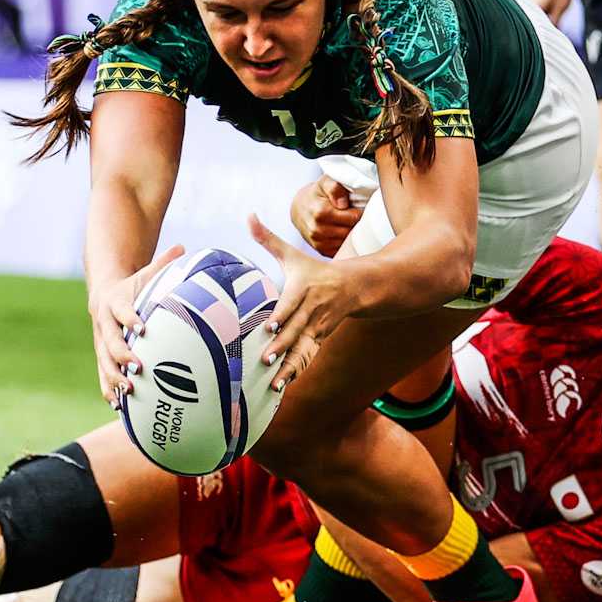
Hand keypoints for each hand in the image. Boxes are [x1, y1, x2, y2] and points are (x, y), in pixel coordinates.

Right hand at [89, 244, 184, 405]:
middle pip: (109, 341)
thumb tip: (184, 248)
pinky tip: (118, 406)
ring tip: (128, 391)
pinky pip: (102, 375)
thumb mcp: (146, 274)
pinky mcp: (101, 357)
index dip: (130, 319)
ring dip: (114, 377)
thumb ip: (163, 264)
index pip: (121, 310)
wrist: (104, 296)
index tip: (142, 328)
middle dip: (122, 355)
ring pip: (103, 361)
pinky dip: (108, 390)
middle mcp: (104, 324)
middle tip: (139, 367)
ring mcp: (100, 343)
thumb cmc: (133, 287)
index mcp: (116, 302)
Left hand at [248, 213, 356, 391]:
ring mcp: (317, 328)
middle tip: (264, 359)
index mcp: (303, 289)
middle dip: (281, 345)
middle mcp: (311, 311)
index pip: (291, 305)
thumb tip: (248, 215)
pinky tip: (281, 386)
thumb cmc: (314, 269)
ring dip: (288, 367)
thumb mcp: (292, 253)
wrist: (353, 287)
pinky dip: (295, 372)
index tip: (269, 327)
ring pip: (301, 349)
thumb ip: (267, 237)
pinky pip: (307, 358)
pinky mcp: (318, 340)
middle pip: (295, 330)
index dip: (282, 316)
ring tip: (274, 383)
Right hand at [289, 175, 362, 256]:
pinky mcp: (322, 251)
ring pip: (349, 241)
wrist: (298, 209)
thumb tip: (343, 203)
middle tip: (358, 214)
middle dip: (358, 223)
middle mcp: (319, 230)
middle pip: (353, 231)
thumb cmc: (316, 194)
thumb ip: (334, 187)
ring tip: (349, 222)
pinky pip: (343, 249)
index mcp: (321, 212)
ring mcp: (319, 243)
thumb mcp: (324, 183)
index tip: (362, 207)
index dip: (362, 211)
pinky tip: (343, 231)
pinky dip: (346, 242)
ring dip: (352, 233)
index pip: (355, 217)